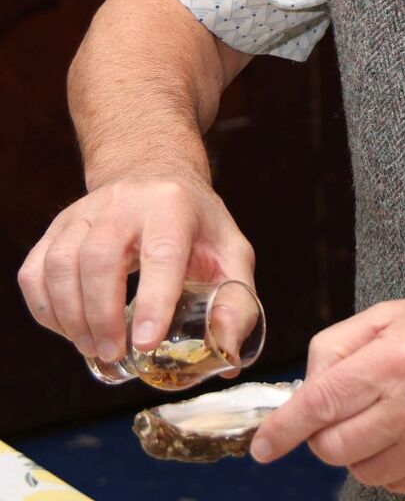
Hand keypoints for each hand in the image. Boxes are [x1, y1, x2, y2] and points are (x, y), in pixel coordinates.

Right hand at [17, 175, 254, 363]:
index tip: (147, 342)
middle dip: (103, 314)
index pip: (162, 252)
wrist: (156, 180)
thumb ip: (237, 300)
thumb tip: (228, 355)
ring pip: (61, 263)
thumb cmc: (195, 225)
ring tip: (94, 346)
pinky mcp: (57, 227)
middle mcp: (125, 202)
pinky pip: (35, 270)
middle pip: (100, 257)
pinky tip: (70, 328)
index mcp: (173, 206)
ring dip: (72, 316)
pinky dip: (45, 309)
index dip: (154, 299)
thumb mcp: (230, 252)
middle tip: (116, 352)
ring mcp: (85, 212)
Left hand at [252, 291, 404, 493]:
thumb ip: (342, 344)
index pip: (322, 403)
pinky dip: (387, 462)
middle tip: (342, 410)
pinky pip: (392, 482)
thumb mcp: (396, 313)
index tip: (263, 447)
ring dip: (357, 447)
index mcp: (394, 359)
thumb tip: (309, 385)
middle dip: (322, 433)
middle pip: (333, 445)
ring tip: (384, 415)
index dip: (284, 429)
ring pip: (359, 469)